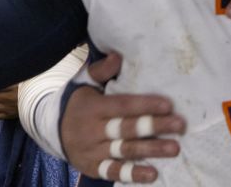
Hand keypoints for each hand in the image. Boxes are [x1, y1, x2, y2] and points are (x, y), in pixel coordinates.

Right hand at [60, 52, 184, 183]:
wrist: (51, 131)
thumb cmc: (79, 103)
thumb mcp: (84, 83)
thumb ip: (101, 71)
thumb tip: (117, 56)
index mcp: (93, 107)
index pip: (122, 106)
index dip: (145, 105)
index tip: (168, 105)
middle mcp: (92, 131)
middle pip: (127, 129)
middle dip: (155, 127)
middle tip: (180, 125)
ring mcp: (92, 152)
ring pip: (125, 151)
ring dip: (151, 151)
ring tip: (174, 149)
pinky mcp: (93, 168)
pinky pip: (113, 172)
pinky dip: (132, 174)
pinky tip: (152, 174)